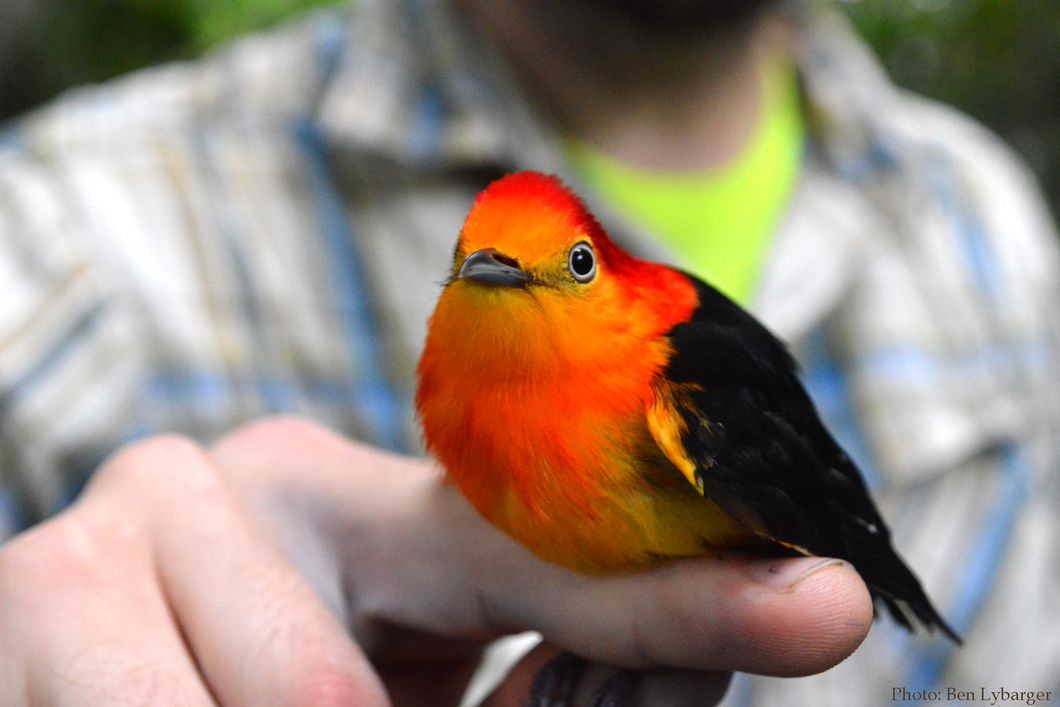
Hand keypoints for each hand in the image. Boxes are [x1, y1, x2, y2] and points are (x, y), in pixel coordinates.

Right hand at [0, 418, 872, 705]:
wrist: (72, 682)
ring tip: (237, 706)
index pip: (541, 539)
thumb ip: (542, 664)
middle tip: (372, 704)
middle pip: (376, 645)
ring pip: (295, 698)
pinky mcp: (37, 586)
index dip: (681, 586)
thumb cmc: (243, 690)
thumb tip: (695, 659)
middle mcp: (260, 471)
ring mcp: (141, 513)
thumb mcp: (398, 682)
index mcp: (360, 494)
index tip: (822, 602)